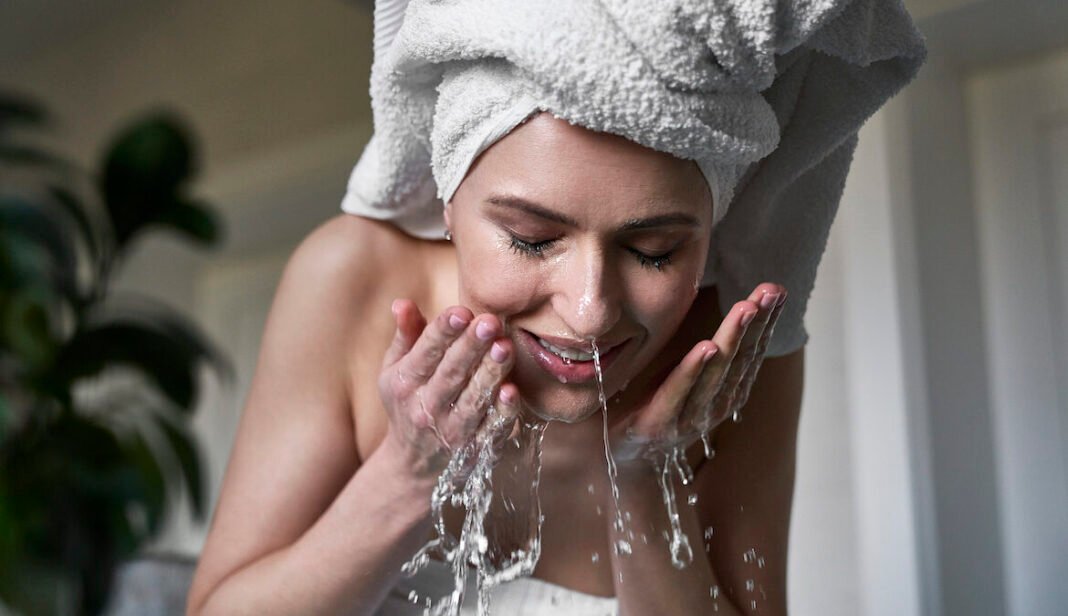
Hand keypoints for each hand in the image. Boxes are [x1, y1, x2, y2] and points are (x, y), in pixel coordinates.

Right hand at [376, 299, 521, 480]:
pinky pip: (490, 430)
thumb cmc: (408, 403)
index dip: (443, 331)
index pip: (425, 352)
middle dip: (470, 347)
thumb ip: (405, 335)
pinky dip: (501, 413)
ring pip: (472, 400)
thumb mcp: (396, 370)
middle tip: (490, 322)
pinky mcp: (474, 449)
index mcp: (406, 383)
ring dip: (489, 374)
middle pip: (451, 374)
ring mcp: (451, 431)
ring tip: (504, 348)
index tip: (461, 311)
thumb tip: (401, 302)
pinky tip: (512, 392)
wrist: (413, 465)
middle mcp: (426, 408)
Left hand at [609, 283, 786, 465]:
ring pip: (716, 373)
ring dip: (732, 338)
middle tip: (770, 292)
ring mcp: (687, 417)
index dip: (765, 322)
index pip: (751, 352)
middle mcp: (714, 406)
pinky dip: (693, 370)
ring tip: (746, 309)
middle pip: (740, 359)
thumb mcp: (687, 373)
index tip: (777, 291)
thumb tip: (729, 307)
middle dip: (757, 323)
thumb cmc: (655, 404)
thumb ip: (710, 351)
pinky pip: (677, 393)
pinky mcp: (657, 424)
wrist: (619, 455)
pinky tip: (707, 347)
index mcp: (725, 392)